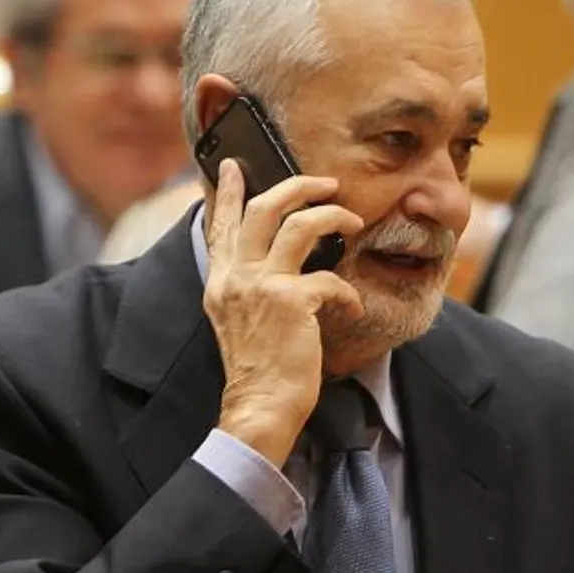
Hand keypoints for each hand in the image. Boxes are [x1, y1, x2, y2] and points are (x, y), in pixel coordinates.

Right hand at [204, 159, 364, 465]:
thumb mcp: (241, 323)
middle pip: (262, 208)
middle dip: (297, 186)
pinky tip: (353, 306)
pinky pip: (330, 278)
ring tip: (352, 221)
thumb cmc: (259, 372)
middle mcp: (236, 278)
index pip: (220, 226)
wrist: (260, 407)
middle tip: (326, 183)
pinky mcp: (291, 301)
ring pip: (299, 225)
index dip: (227, 192)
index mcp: (220, 283)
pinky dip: (347, 291)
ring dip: (331, 217)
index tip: (233, 165)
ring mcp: (262, 287)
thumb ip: (250, 291)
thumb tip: (279, 269)